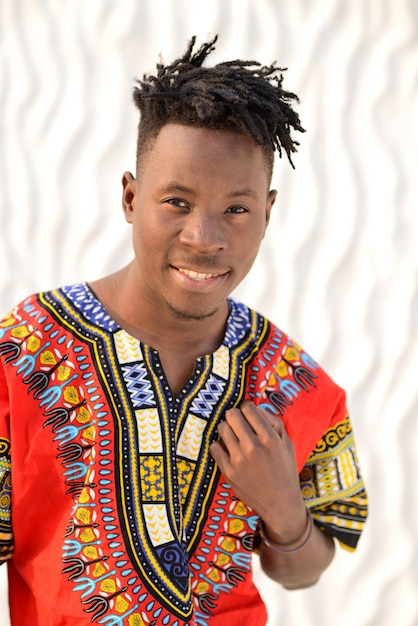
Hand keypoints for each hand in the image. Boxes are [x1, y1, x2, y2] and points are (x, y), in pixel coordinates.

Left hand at [210, 400, 306, 542]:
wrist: (280, 503)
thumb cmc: (285, 470)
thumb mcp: (287, 444)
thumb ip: (274, 422)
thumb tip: (256, 409)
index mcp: (270, 438)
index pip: (248, 408)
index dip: (247, 407)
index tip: (248, 413)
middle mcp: (253, 447)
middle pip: (232, 415)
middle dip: (235, 415)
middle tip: (239, 422)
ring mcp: (238, 460)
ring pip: (221, 428)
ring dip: (227, 429)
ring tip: (234, 436)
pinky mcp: (228, 471)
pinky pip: (214, 447)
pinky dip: (220, 445)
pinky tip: (228, 450)